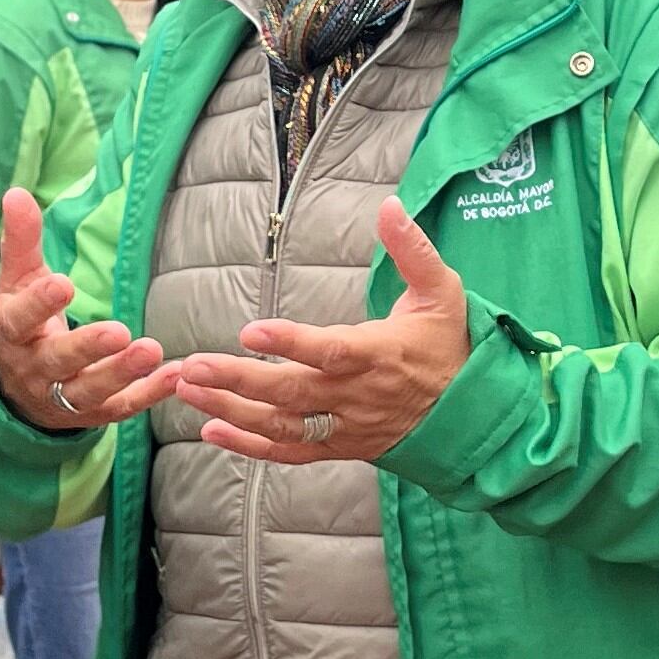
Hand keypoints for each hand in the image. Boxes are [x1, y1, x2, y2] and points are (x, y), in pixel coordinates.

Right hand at [0, 188, 176, 431]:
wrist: (17, 392)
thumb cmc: (23, 324)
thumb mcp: (16, 282)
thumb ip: (21, 241)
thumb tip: (16, 192)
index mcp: (14, 334)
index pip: (22, 320)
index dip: (40, 303)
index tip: (63, 284)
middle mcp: (36, 370)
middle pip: (59, 362)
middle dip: (88, 348)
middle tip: (118, 330)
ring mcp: (64, 397)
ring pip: (92, 391)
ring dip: (123, 373)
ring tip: (153, 350)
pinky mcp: (94, 414)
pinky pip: (122, 408)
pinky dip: (150, 394)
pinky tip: (176, 375)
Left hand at [172, 200, 468, 465]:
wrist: (470, 415)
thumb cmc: (449, 345)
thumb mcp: (442, 292)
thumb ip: (413, 249)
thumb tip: (389, 206)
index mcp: (379, 354)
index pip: (329, 351)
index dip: (290, 343)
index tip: (250, 332)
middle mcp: (357, 396)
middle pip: (291, 391)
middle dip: (237, 380)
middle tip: (191, 366)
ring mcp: (344, 426)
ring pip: (282, 424)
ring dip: (231, 409)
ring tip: (188, 389)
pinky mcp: (338, 447)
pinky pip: (288, 453)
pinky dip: (249, 446)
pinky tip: (211, 430)